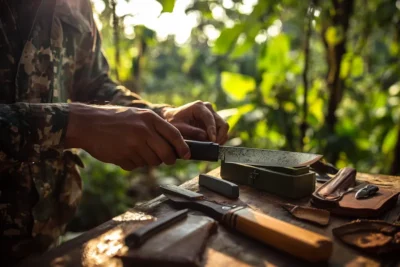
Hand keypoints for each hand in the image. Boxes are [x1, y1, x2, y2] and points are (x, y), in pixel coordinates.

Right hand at [65, 103, 189, 169]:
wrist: (87, 124)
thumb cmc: (115, 119)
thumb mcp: (137, 115)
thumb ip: (154, 128)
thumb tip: (173, 145)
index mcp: (149, 118)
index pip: (174, 135)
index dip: (183, 148)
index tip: (186, 155)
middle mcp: (144, 131)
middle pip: (166, 154)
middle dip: (168, 160)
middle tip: (165, 160)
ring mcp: (134, 145)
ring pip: (152, 162)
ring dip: (147, 160)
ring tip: (136, 150)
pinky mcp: (124, 157)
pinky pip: (136, 166)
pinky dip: (133, 163)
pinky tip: (123, 152)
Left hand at [162, 101, 228, 143]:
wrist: (172, 118)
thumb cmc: (174, 122)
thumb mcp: (179, 127)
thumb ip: (192, 131)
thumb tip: (205, 137)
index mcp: (199, 107)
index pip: (210, 118)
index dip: (213, 131)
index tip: (213, 141)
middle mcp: (208, 108)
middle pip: (222, 123)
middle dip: (220, 136)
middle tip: (215, 146)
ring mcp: (212, 114)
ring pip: (224, 127)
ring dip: (221, 138)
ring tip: (214, 146)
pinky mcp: (214, 121)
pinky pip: (221, 131)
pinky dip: (220, 138)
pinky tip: (213, 144)